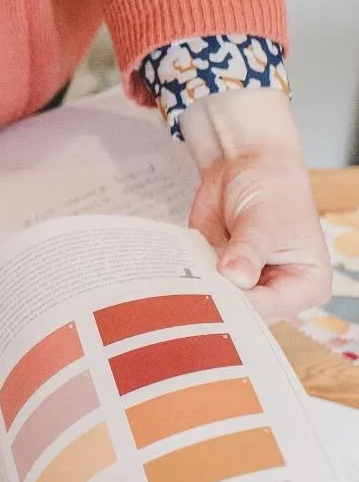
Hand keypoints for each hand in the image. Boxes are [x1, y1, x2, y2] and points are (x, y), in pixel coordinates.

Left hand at [181, 88, 330, 322]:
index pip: (270, 307)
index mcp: (308, 284)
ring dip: (199, 296)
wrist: (247, 167)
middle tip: (189, 292)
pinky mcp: (221, 280)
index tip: (213, 293)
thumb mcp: (264, 219)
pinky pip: (201, 292)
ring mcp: (247, 289)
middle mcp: (279, 293)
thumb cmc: (272, 189)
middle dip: (217, 302)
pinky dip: (187, 285)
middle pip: (244, 314)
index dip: (240, 303)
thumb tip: (235, 277)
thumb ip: (248, 250)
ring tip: (179, 283)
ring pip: (219, 307)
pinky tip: (172, 278)